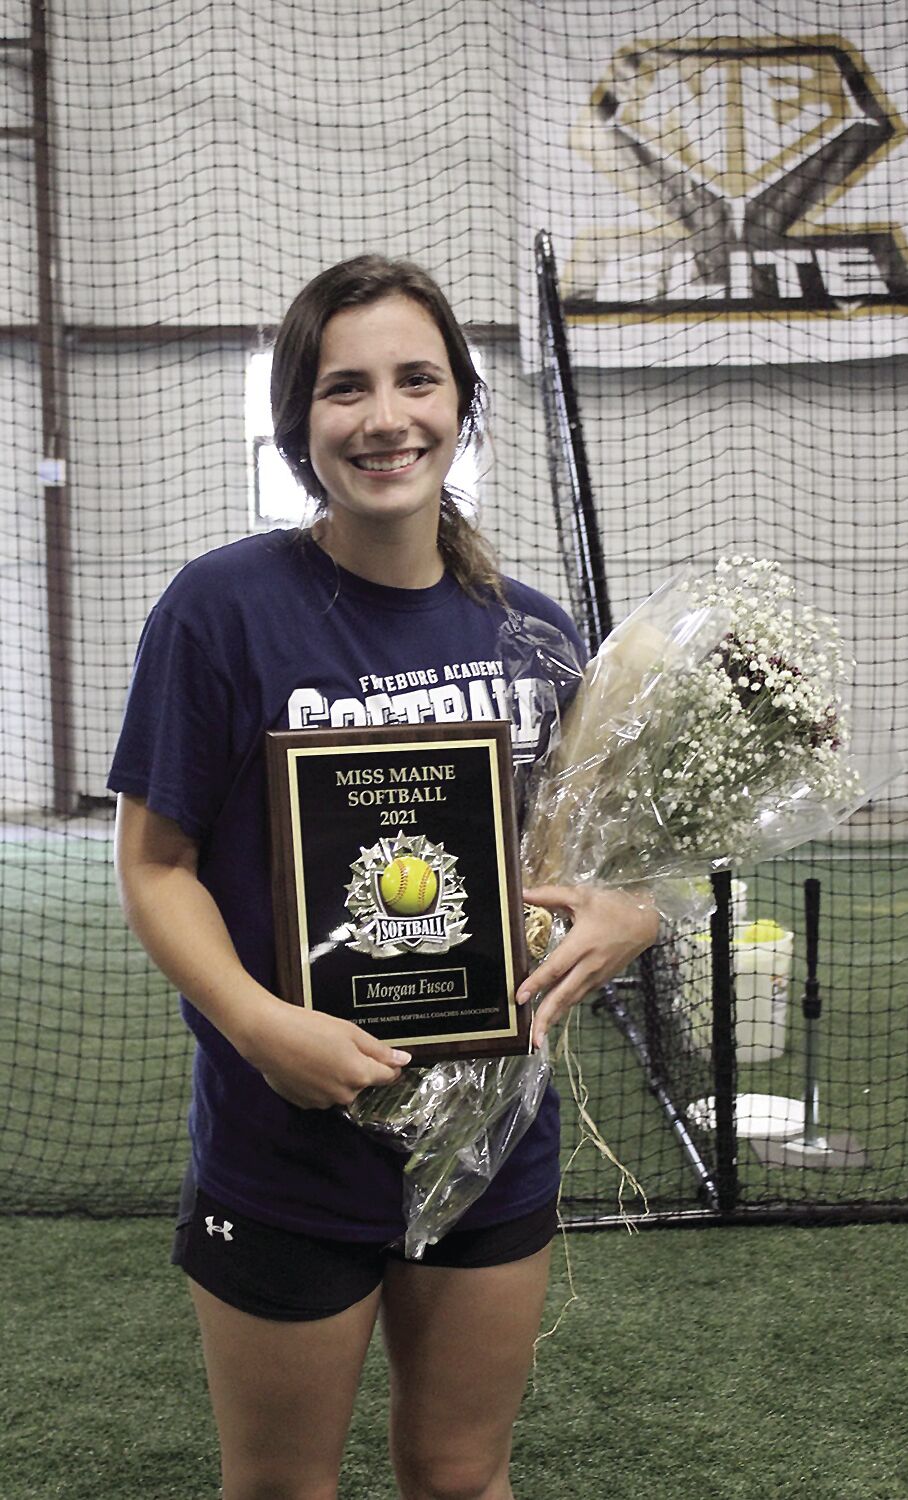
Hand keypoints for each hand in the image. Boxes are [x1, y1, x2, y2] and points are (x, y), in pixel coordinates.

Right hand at [244, 1001, 411, 1109]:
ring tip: (318, 1053)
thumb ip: (378, 1050)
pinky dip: (319, 1082)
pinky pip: (322, 1094)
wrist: (267, 1036)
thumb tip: (404, 1061)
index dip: (388, 1065)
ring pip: (341, 1090)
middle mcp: (344, 1095)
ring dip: (337, 1076)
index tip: (384, 1056)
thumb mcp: (349, 1032)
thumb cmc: (310, 1027)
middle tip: (338, 1045)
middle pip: (362, 1083)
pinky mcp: (304, 1104)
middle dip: (357, 1068)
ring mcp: (323, 1102)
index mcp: (359, 1075)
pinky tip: (306, 1064)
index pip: (387, 1076)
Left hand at [518, 884, 659, 1047]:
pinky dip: (565, 1006)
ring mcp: (597, 975)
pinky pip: (580, 995)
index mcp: (582, 944)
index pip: (555, 968)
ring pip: (572, 999)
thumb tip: (522, 892)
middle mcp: (589, 965)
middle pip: (564, 995)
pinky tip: (553, 1014)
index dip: (536, 983)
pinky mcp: (602, 979)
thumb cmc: (613, 906)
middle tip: (532, 1039)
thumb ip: (549, 895)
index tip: (520, 997)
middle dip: (547, 1017)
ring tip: (538, 1035)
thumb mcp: (581, 896)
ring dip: (555, 1017)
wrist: (646, 920)